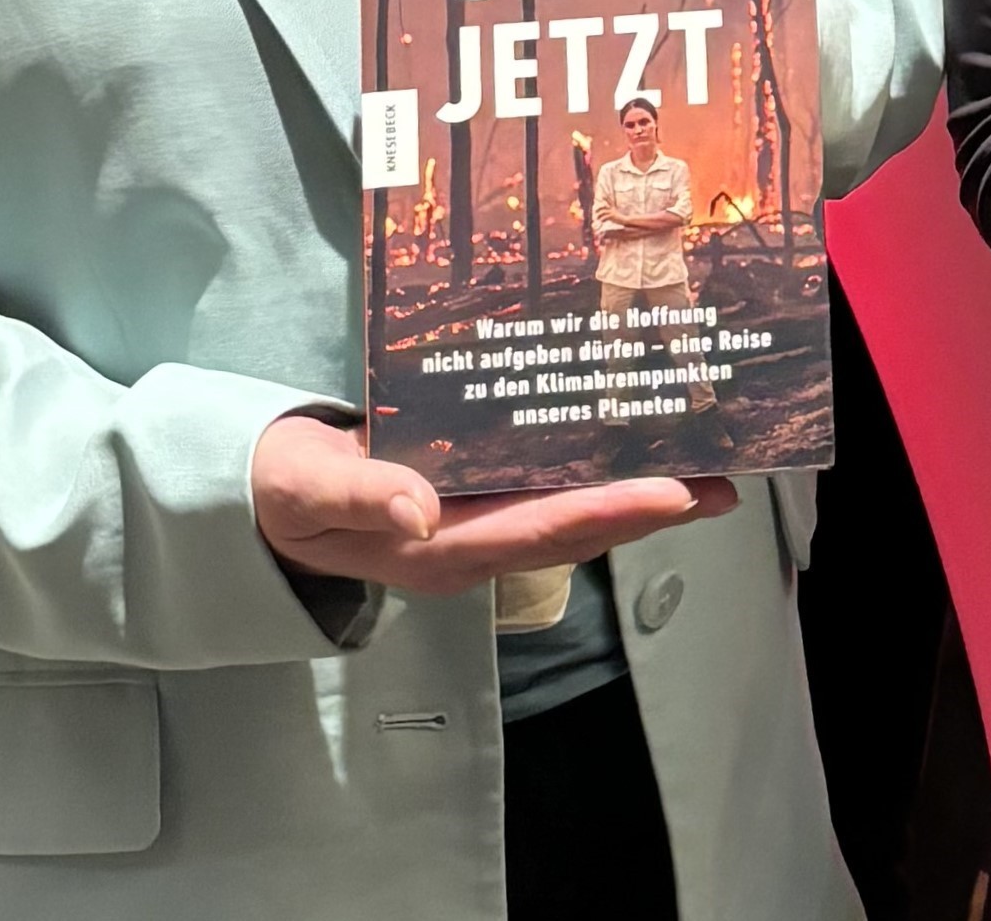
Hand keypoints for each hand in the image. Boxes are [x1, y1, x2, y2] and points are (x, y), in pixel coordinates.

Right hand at [250, 411, 732, 598]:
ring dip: (639, 490)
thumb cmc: (287, 489)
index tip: (674, 493)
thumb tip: (418, 510)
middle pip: (576, 528)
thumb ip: (362, 493)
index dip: (610, 513)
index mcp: (438, 549)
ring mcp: (479, 523)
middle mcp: (472, 542)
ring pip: (573, 510)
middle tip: (724, 482)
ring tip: (708, 465)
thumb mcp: (310, 488)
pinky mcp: (478, 497)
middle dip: (651, 507)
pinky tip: (636, 440)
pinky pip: (550, 486)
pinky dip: (598, 466)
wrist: (265, 497)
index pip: (539, 532)